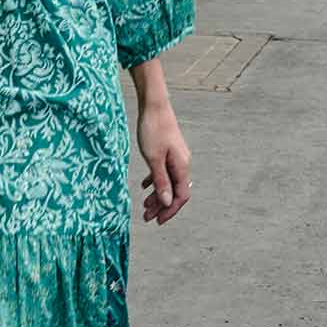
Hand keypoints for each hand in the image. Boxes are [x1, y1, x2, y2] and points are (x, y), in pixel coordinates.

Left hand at [137, 98, 191, 224]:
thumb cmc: (153, 129)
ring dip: (157, 194)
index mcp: (182, 166)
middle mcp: (182, 163)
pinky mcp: (167, 150)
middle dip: (161, 206)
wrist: (154, 105)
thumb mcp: (153, 158)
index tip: (158, 221)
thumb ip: (161, 181)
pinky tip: (144, 185)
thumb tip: (168, 203)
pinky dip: (155, 180)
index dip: (170, 211)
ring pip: (168, 181)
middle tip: (147, 217)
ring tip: (144, 205)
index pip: (181, 196)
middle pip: (174, 191)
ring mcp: (175, 156)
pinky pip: (164, 171)